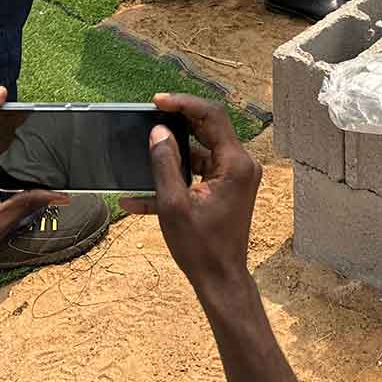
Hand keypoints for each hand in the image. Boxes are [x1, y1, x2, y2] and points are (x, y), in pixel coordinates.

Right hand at [119, 93, 260, 297]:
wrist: (221, 280)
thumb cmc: (200, 247)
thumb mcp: (174, 205)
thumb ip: (165, 164)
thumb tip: (158, 132)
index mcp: (235, 164)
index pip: (212, 116)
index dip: (184, 103)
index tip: (158, 101)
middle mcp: (241, 165)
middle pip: (209, 129)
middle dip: (178, 122)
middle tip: (150, 115)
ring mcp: (236, 178)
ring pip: (202, 152)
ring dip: (173, 154)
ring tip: (143, 150)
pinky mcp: (227, 190)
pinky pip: (200, 173)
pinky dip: (177, 178)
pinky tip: (140, 197)